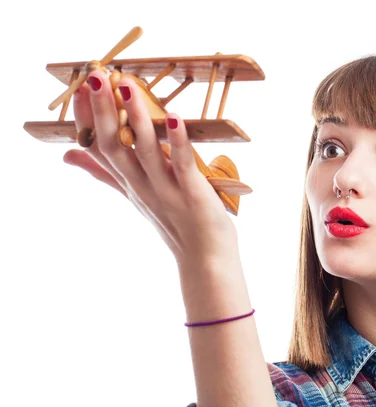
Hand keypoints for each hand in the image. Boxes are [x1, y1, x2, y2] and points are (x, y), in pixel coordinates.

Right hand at [63, 69, 238, 264]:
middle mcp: (141, 186)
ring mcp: (166, 190)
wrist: (204, 258)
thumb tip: (68, 155)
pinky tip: (175, 119)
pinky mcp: (192, 194)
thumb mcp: (134, 195)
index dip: (86, 118)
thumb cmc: (173, 222)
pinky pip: (183, 165)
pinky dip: (178, 142)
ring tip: (128, 87)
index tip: (77, 87)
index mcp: (128, 183)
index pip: (98, 147)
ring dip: (137, 117)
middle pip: (114, 145)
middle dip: (103, 110)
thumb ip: (105, 173)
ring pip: (145, 151)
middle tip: (95, 75)